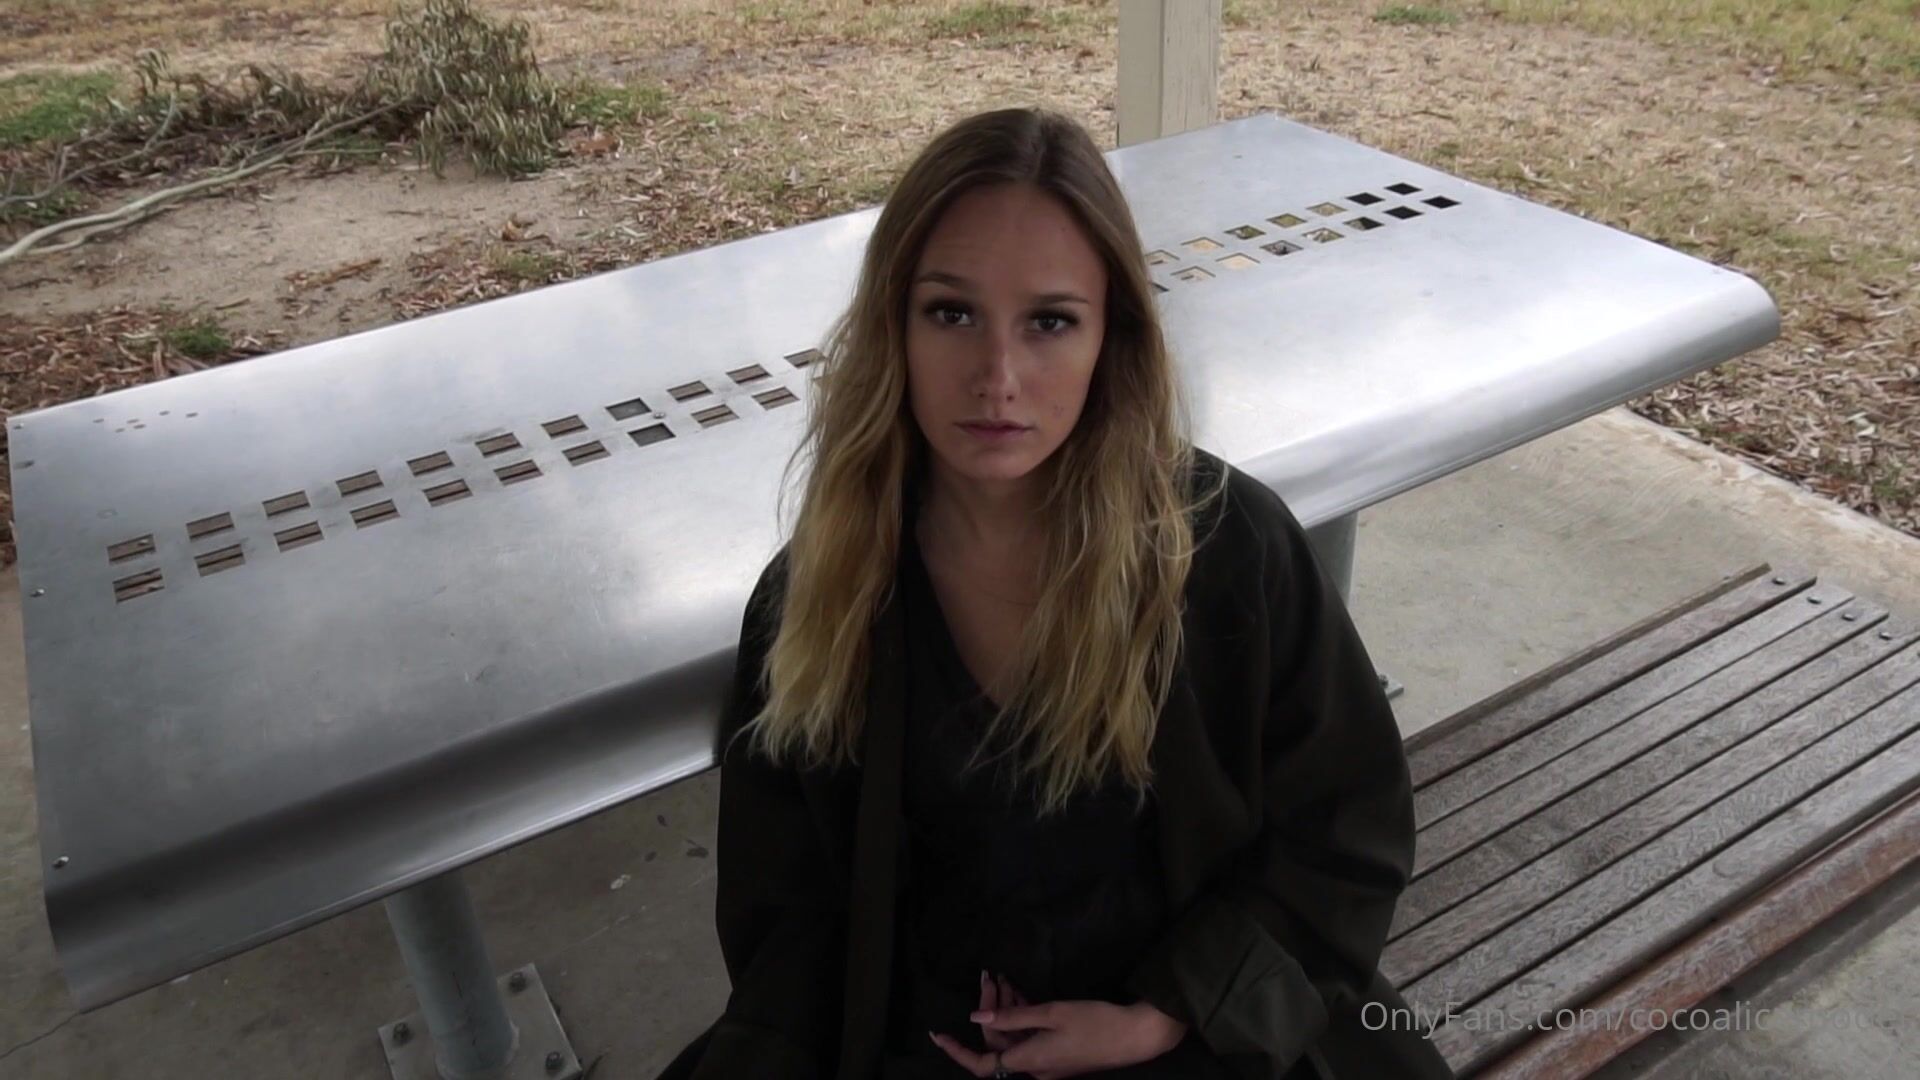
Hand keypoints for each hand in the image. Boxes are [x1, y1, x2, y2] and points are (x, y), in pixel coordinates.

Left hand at [930, 984, 1188, 1078]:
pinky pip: (1031, 1038)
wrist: (1135, 1035)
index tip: (938, 1034)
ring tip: (1005, 980)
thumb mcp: (1051, 1013)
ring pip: (1015, 1038)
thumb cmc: (1094, 1022)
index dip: (957, 1051)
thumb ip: (1012, 1016)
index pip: (982, 1063)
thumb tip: (975, 1018)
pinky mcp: (1060, 1055)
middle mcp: (1035, 1067)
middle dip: (991, 1009)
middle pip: (999, 1042)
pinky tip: (1022, 994)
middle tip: (991, 977)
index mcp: (1029, 1060)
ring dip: (1007, 1010)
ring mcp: (1049, 1063)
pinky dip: (1023, 1017)